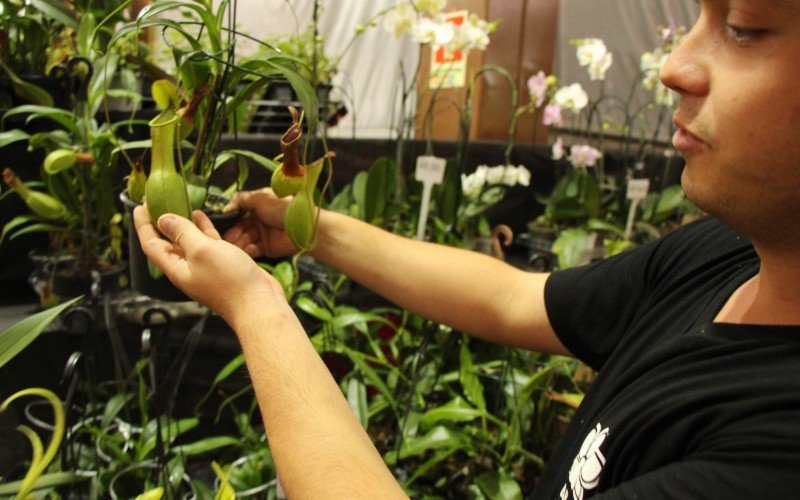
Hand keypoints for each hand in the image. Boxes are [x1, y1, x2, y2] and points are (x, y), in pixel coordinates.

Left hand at [133, 205, 285, 323]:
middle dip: (160, 222)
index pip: (151, 244)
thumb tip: (163, 219)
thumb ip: (182, 233)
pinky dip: (202, 229)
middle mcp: (187, 268)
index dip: (143, 225)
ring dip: (182, 223)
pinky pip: (206, 243)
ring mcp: (205, 267)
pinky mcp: (221, 264)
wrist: (258, 303)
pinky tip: (201, 215)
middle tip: (158, 201)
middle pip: (167, 243)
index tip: (139, 206)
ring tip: (178, 203)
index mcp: (176, 268)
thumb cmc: (229, 279)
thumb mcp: (202, 251)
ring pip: (188, 241)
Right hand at [222, 188, 296, 257]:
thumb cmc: (281, 208)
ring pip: (245, 239)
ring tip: (229, 248)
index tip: (219, 223)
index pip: (239, 212)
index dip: (230, 218)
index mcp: (257, 206)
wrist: (303, 226)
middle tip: (222, 240)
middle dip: (232, 233)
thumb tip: (225, 208)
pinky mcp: (267, 248)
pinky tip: (241, 252)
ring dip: (237, 243)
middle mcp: (258, 219)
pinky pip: (253, 249)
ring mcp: (262, 234)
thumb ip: (240, 200)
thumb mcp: (260, 198)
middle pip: (240, 227)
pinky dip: (247, 250)